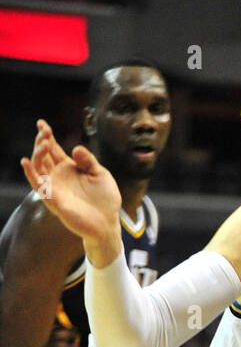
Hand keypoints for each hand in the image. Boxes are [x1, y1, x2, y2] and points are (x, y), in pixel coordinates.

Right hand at [21, 119, 122, 249]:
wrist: (107, 223)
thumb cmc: (105, 200)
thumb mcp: (100, 174)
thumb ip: (89, 161)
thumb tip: (76, 148)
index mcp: (69, 167)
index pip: (53, 148)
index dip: (46, 135)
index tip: (42, 123)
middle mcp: (58, 176)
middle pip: (43, 154)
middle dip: (41, 141)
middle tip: (44, 131)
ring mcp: (54, 187)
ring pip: (38, 167)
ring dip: (37, 153)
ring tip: (43, 143)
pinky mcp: (53, 200)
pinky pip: (38, 185)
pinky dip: (31, 173)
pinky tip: (26, 161)